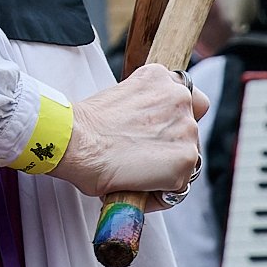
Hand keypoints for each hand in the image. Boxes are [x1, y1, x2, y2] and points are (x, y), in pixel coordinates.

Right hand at [51, 63, 207, 203]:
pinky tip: (137, 184)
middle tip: (142, 153)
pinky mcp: (186, 159)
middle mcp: (179, 98)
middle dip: (170, 143)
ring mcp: (186, 129)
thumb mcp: (117, 96)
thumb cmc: (85, 124)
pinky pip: (180, 183)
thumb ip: (144, 106)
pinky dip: (161, 189)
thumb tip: (148, 129)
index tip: (162, 125)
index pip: (188, 96)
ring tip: (135, 170)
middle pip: (191, 128)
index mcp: (159, 78)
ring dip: (167, 165)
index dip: (175, 114)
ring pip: (187, 156)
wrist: (75, 141)